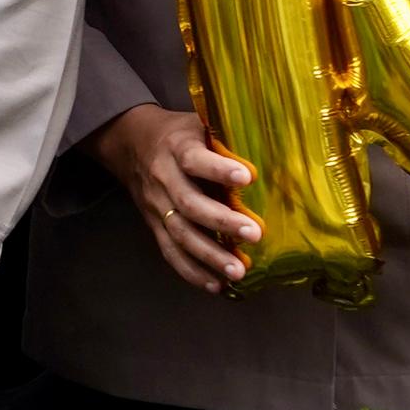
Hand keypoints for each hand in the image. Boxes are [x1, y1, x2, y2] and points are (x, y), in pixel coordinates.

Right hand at [94, 105, 260, 292]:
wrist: (131, 144)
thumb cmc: (179, 134)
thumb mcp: (199, 124)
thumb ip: (226, 137)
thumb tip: (278, 146)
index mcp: (176, 148)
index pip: (194, 159)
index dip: (218, 169)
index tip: (247, 178)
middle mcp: (163, 178)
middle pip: (189, 203)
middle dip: (221, 221)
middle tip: (254, 234)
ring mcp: (157, 206)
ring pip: (180, 234)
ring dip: (209, 256)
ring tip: (238, 271)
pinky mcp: (154, 226)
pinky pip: (170, 252)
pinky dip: (192, 271)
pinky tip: (216, 285)